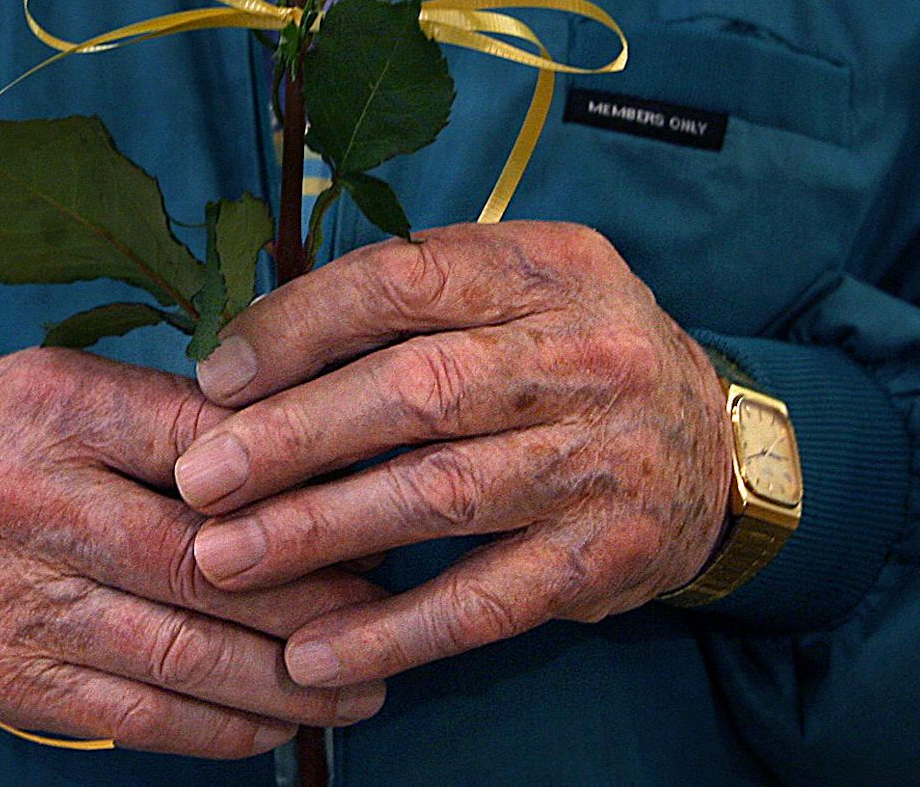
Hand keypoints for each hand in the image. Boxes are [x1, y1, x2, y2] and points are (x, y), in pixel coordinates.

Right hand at [0, 347, 390, 757]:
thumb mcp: (73, 383)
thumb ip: (177, 412)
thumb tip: (310, 446)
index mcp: (58, 411)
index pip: (202, 448)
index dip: (298, 489)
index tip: (373, 509)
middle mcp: (29, 507)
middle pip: (200, 565)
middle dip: (312, 600)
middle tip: (390, 614)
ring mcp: (13, 604)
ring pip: (178, 655)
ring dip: (284, 682)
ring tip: (361, 688)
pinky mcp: (8, 680)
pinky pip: (136, 717)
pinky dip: (219, 727)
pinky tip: (279, 724)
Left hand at [170, 222, 732, 688]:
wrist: (718, 450)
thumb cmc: (568, 358)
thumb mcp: (514, 289)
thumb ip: (405, 303)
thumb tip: (247, 351)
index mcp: (546, 267)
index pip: (406, 280)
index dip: (302, 326)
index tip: (217, 377)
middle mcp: (585, 354)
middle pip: (419, 391)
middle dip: (295, 437)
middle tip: (201, 480)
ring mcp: (600, 460)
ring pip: (442, 494)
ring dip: (322, 532)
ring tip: (227, 560)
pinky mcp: (604, 557)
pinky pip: (485, 603)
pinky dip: (394, 633)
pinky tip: (315, 653)